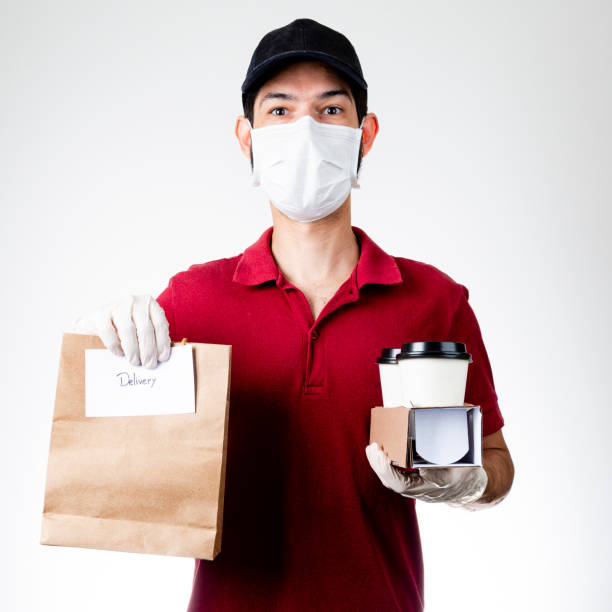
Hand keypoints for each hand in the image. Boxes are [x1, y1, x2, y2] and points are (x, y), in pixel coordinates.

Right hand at [71, 294, 170, 368]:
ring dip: (133, 350)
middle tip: (149, 364)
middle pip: (145, 328)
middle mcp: (134, 302)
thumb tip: (160, 357)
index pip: (160, 324)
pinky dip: (114, 345)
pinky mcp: (100, 314)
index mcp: (149, 304)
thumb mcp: (144, 326)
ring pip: (128, 330)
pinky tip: (119, 353)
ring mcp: (116, 306)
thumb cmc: (127, 326)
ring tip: (135, 361)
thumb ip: (153, 336)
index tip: (162, 358)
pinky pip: (108, 331)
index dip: (162, 343)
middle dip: (149, 350)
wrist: (99, 319)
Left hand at [365, 442, 487, 508]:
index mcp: (436, 484)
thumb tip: (457, 408)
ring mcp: (418, 490)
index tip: (381, 453)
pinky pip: (395, 478)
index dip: (388, 470)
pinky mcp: (414, 486)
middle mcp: (423, 490)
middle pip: (394, 483)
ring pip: (392, 481)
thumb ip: (453, 436)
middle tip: (372, 446)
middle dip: (380, 465)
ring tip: (372, 448)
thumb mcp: (464, 453)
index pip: (403, 484)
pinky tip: (378, 453)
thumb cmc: (468, 467)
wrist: (471, 487)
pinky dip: (385, 466)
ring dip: (379, 465)